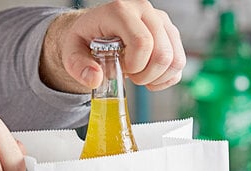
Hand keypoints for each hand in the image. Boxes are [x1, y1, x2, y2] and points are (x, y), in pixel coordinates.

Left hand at [40, 0, 184, 93]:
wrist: (94, 33)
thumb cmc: (84, 41)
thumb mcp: (71, 53)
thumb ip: (78, 67)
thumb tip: (95, 79)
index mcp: (121, 10)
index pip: (142, 42)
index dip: (135, 66)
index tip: (122, 70)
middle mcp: (145, 11)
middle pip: (163, 53)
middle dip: (146, 75)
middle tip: (131, 76)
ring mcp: (161, 22)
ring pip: (175, 60)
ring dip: (157, 78)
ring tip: (139, 76)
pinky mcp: (170, 34)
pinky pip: (179, 64)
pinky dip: (166, 78)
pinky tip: (150, 77)